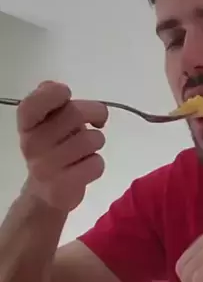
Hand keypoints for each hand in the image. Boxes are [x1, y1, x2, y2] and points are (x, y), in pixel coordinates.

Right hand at [17, 81, 107, 211]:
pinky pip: (96, 163)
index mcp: (27, 124)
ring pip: (92, 139)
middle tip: (97, 121)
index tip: (67, 95)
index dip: (54, 93)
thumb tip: (56, 88)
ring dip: (97, 142)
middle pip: (75, 113)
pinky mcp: (63, 186)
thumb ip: (52, 102)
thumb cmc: (53, 149)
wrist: (46, 193)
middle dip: (96, 112)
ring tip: (86, 149)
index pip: (34, 102)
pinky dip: (97, 164)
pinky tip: (85, 167)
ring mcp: (46, 167)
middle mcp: (32, 144)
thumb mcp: (48, 122)